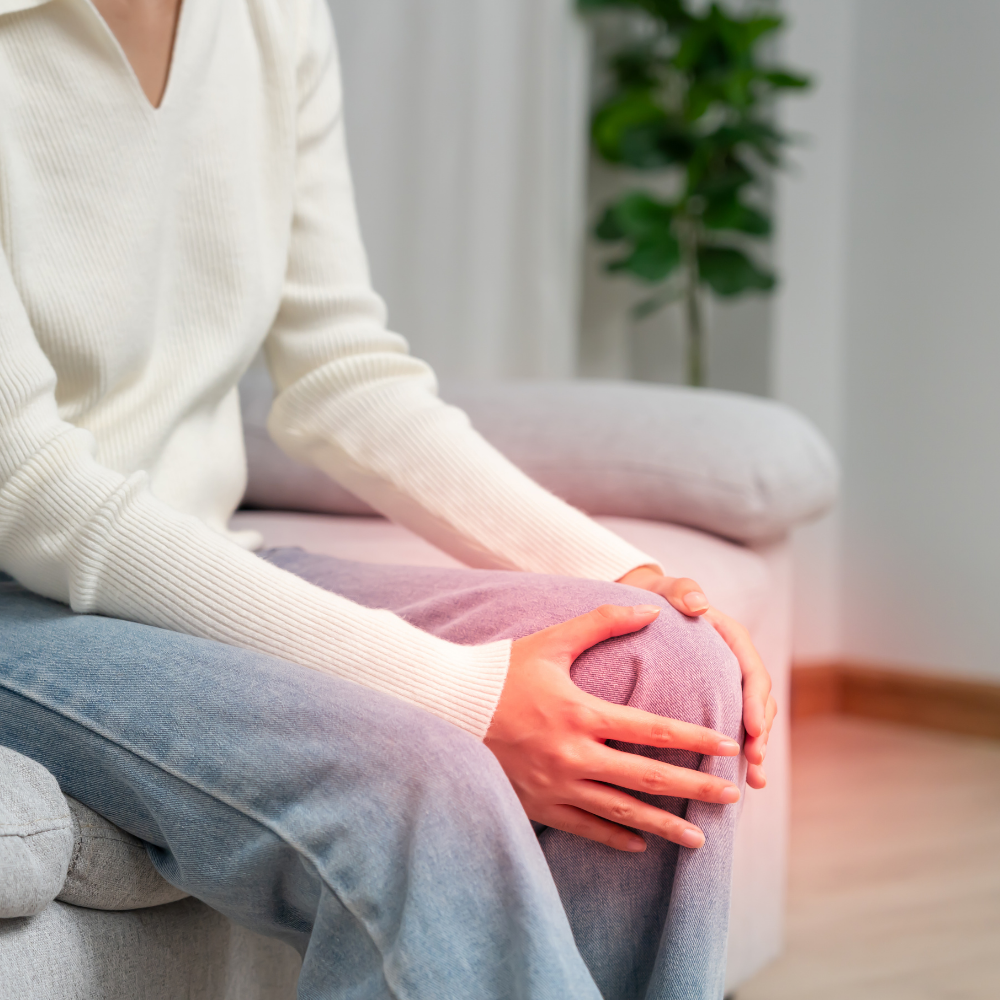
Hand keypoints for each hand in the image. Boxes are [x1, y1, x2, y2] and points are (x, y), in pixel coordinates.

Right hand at [484, 604, 741, 852]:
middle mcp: (573, 754)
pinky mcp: (538, 805)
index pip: (653, 729)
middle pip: (648, 777)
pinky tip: (641, 845)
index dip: (695, 737)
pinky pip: (585, 829)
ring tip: (699, 840)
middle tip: (731, 796)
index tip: (728, 744)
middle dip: (695, 788)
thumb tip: (651, 608)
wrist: (446, 707)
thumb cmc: (501, 670)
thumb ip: (603, 621)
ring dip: (665, 826)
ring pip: (622, 813)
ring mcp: (555, 785)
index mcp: (581, 712)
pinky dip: (616, 838)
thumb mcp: (552, 641)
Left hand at [616, 566, 775, 789]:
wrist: (645, 606)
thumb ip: (682, 591)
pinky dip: (740, 753)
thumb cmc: (657, 597)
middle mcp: (736, 663)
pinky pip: (734, 727)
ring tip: (755, 780)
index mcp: (731, 639)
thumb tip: (698, 603)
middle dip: (760, 733)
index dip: (755, 702)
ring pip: (752, 720)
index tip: (753, 728)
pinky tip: (743, 781)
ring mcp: (729, 684)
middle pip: (759, 702)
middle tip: (754, 761)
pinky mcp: (718, 699)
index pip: (752, 672)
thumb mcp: (667, 589)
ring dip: (756, 749)